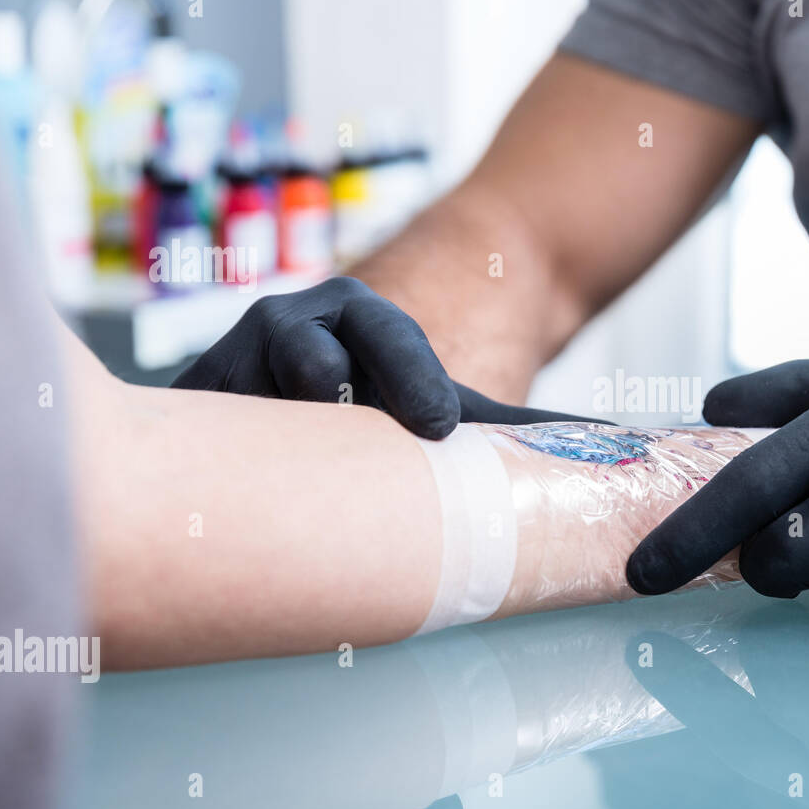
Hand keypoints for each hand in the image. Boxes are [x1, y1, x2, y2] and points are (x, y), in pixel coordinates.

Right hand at [172, 276, 583, 436]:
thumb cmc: (382, 408)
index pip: (390, 336)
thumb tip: (621, 446)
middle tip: (357, 429)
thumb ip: (513, 428)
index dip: (414, 378)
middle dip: (330, 382)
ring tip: (288, 460)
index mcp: (360, 312)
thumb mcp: (443, 403)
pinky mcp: (186, 403)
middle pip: (308, 353)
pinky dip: (210, 462)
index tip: (439, 427)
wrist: (280, 400)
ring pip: (251, 395)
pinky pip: (199, 430)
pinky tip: (219, 496)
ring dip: (273, 428)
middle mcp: (292, 323)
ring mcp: (232, 360)